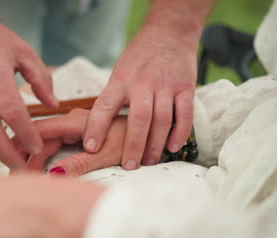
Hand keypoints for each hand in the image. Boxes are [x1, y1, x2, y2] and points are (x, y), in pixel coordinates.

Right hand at [12, 109, 126, 176]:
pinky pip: (55, 144)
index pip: (41, 130)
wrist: (149, 132)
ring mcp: (74, 128)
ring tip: (21, 175)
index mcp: (76, 122)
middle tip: (13, 174)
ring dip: (32, 157)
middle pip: (39, 137)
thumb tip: (54, 174)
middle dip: (24, 154)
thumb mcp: (107, 155)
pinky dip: (43, 156)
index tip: (11, 161)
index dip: (23, 144)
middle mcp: (72, 122)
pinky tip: (35, 167)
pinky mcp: (78, 135)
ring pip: (46, 142)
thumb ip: (80, 163)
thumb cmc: (132, 140)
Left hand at [83, 29, 195, 169]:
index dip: (96, 128)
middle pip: (138, 119)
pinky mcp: (185, 87)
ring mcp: (166, 85)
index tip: (90, 148)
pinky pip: (184, 114)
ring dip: (155, 145)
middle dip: (132, 146)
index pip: (105, 106)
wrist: (169, 34)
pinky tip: (172, 147)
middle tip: (128, 166)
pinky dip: (180, 132)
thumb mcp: (119, 72)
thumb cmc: (139, 58)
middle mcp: (143, 83)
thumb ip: (113, 98)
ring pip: (161, 120)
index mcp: (121, 80)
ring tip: (149, 161)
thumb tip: (98, 129)